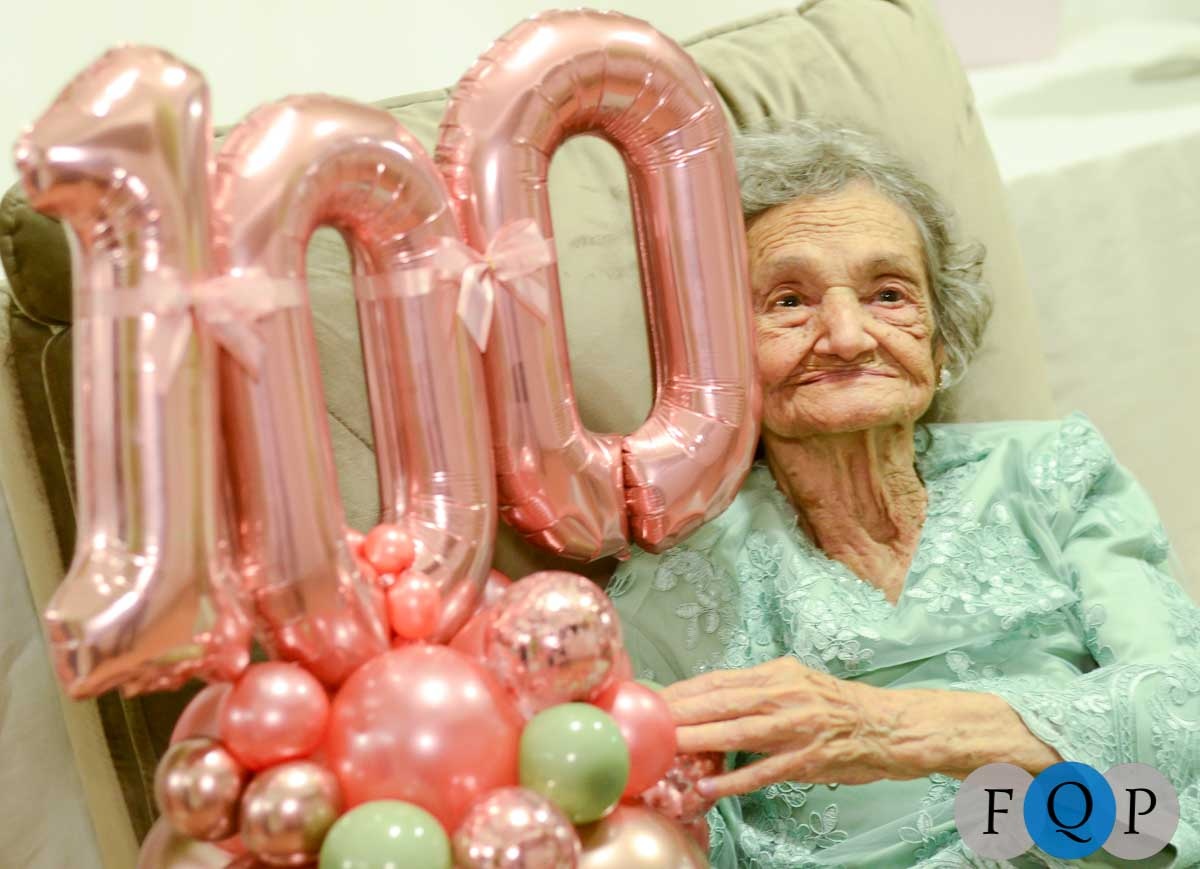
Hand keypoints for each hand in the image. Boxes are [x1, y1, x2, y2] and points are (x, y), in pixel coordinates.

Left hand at [663, 656, 908, 799]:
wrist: (890, 725)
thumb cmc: (838, 706)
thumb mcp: (797, 682)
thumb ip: (758, 688)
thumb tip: (713, 697)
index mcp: (777, 674)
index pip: (720, 681)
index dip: (684, 691)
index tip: (653, 699)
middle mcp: (784, 695)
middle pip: (722, 703)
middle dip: (681, 712)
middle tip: (647, 722)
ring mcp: (796, 728)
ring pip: (738, 733)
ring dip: (699, 741)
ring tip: (667, 748)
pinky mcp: (808, 759)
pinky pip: (764, 772)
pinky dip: (734, 781)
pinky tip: (708, 789)